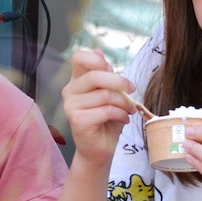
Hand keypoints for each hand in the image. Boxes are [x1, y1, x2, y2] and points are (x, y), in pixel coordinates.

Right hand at [62, 49, 138, 163]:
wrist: (99, 149)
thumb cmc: (106, 121)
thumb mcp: (110, 94)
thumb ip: (105, 74)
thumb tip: (99, 51)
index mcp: (77, 81)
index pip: (79, 58)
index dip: (96, 59)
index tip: (112, 70)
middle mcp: (70, 91)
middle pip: (96, 75)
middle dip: (119, 82)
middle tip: (131, 90)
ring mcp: (71, 106)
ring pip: (104, 95)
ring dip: (123, 103)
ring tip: (128, 110)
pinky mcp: (77, 120)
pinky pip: (105, 110)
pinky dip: (120, 114)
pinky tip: (123, 120)